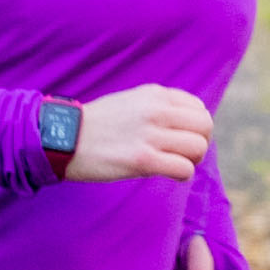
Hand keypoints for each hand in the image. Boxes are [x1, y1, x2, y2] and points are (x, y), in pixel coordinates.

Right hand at [61, 83, 212, 182]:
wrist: (64, 138)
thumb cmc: (97, 125)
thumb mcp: (130, 102)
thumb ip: (158, 107)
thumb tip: (184, 125)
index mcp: (155, 94)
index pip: (198, 108)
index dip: (194, 127)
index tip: (180, 138)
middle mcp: (157, 110)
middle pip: (205, 126)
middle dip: (200, 143)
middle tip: (183, 155)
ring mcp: (150, 135)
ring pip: (198, 147)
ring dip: (192, 160)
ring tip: (175, 165)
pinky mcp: (143, 160)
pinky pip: (184, 168)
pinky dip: (182, 174)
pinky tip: (169, 175)